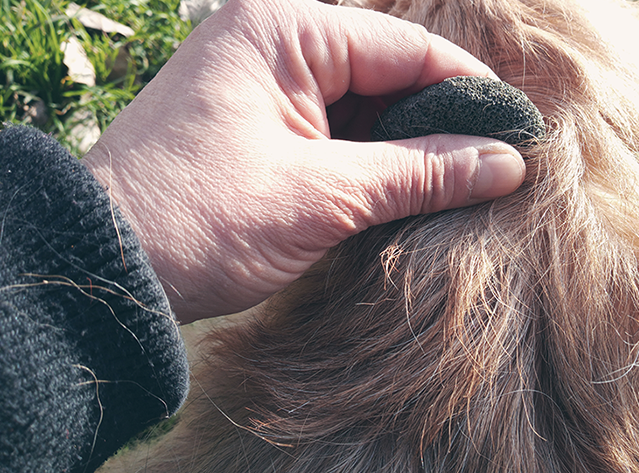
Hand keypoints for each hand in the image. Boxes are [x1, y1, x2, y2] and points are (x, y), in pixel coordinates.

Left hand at [82, 0, 524, 323]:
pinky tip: (400, 193)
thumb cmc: (201, 219)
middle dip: (437, 124)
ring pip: (362, 108)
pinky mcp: (258, 127)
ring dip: (404, 149)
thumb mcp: (323, 196)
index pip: (407, 48)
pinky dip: (368, 163)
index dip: (469, 90)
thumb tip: (506, 163)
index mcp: (284, 30)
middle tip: (493, 169)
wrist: (112, 267)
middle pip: (387, 75)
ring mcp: (263, 87)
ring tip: (454, 189)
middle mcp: (273, 44)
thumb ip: (420, 173)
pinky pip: (333, 133)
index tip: (517, 133)